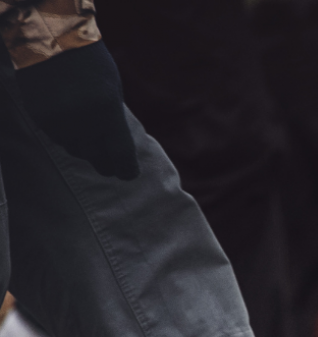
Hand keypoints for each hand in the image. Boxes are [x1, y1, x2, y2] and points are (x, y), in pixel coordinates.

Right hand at [14, 40, 138, 179]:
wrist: (50, 35)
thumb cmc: (92, 63)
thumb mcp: (114, 92)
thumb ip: (116, 123)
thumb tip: (119, 155)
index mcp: (106, 111)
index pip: (121, 156)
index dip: (127, 170)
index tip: (129, 173)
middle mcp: (82, 120)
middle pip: (98, 160)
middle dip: (108, 165)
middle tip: (113, 166)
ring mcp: (59, 120)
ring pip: (77, 151)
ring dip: (86, 148)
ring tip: (88, 132)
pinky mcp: (41, 117)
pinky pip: (58, 139)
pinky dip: (67, 136)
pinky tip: (69, 120)